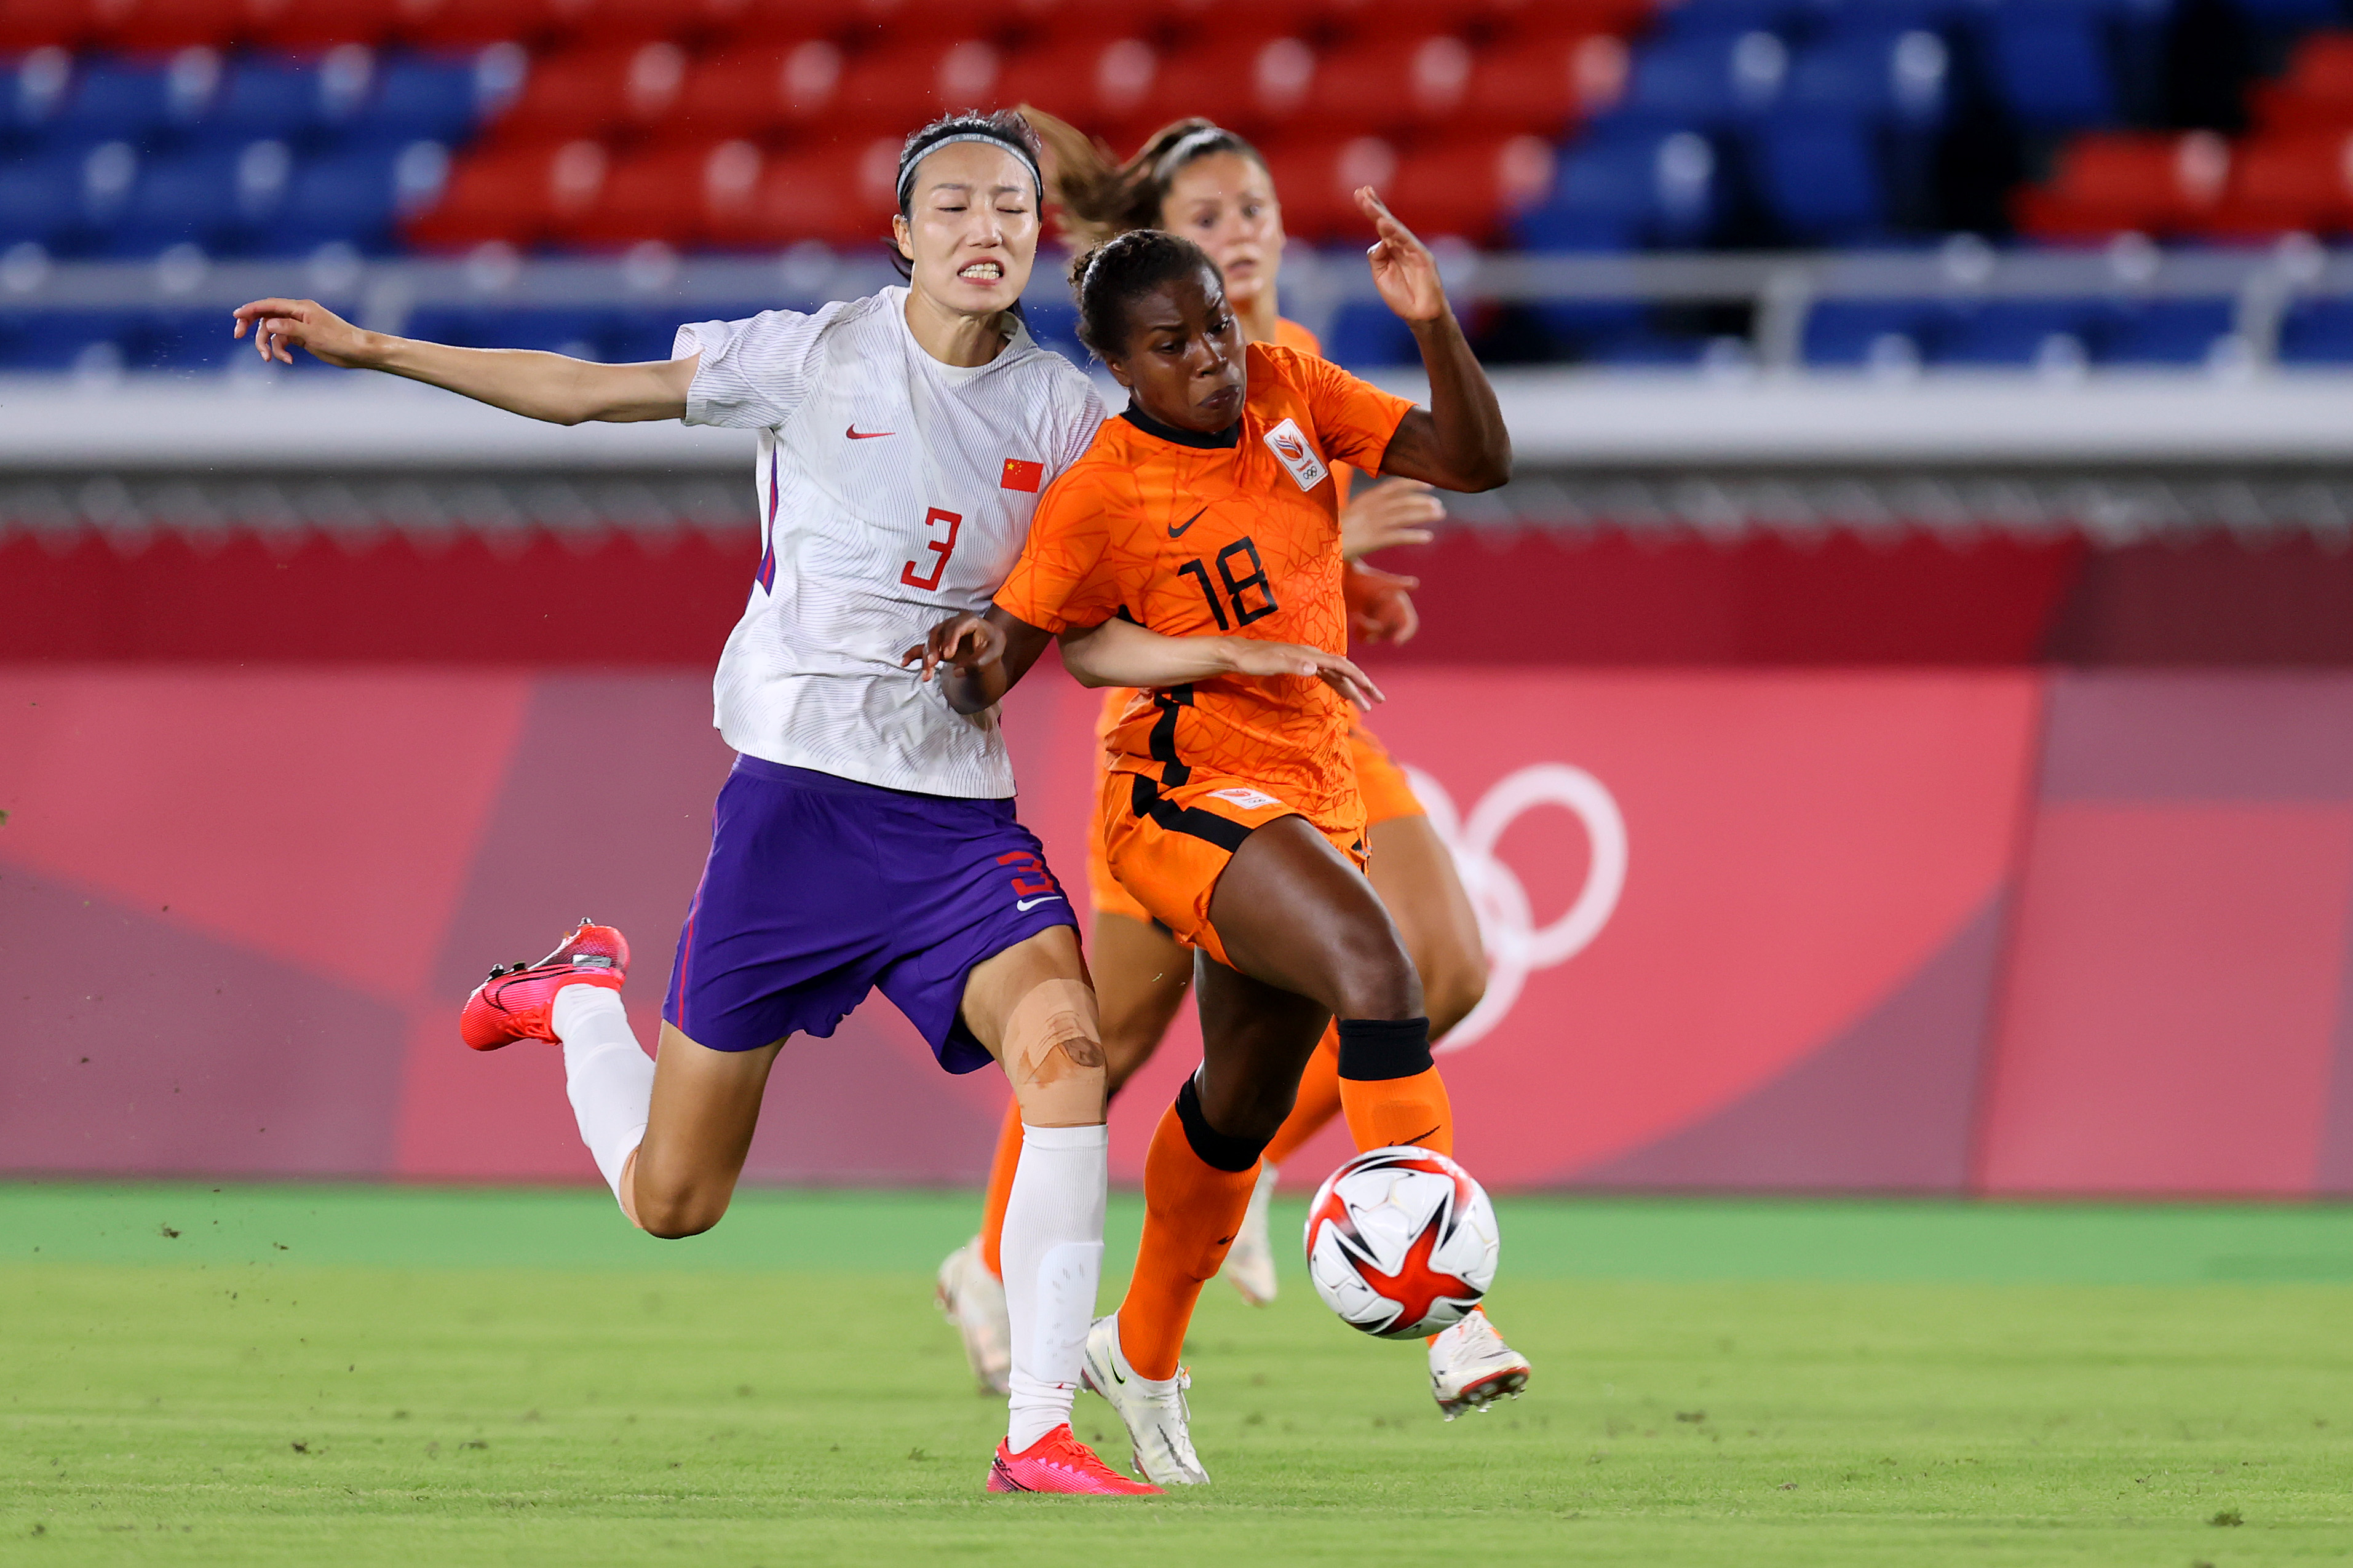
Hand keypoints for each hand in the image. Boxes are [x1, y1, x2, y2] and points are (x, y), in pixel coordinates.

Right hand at [231, 297, 376, 366]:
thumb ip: (290, 328)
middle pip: (267, 316)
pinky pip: (283, 342)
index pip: (270, 305)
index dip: (251, 309)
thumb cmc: (340, 340)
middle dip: (252, 326)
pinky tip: (288, 360)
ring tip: (268, 358)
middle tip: (238, 335)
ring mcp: (299, 326)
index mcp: (300, 308)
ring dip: (267, 345)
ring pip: (273, 332)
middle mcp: (297, 314)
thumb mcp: (313, 334)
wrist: (358, 352)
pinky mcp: (302, 338)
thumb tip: (269, 324)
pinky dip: (281, 351)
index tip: (236, 316)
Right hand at [902, 612, 1004, 680]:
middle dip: (933, 648)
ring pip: (930, 640)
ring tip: (927, 674)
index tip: (948, 655)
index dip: (951, 639)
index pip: (957, 627)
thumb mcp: (993, 654)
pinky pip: (923, 646)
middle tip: (932, 663)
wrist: (988, 643)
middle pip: (938, 632)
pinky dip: (913, 654)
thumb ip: (977, 663)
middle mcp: (953, 623)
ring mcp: (943, 632)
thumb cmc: (992, 645)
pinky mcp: (937, 643)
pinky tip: (904, 663)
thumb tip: (957, 672)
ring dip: (926, 657)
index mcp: (970, 621)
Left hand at [1219, 638, 1385, 710]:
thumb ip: (1293, 664)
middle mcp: (1312, 655)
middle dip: (1363, 686)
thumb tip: (1316, 667)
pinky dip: (1338, 685)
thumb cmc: (1250, 659)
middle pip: (1345, 670)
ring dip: (1352, 689)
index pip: (1342, 666)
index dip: (1359, 679)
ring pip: (1337, 675)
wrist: (1235, 654)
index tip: (1373, 693)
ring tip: (1365, 705)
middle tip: (1378, 701)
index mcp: (1309, 654)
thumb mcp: (1270, 663)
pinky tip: (1342, 694)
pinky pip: (1327, 676)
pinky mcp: (1300, 665)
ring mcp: (1307, 660)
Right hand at [1341, 477, 1443, 559]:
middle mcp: (1371, 508)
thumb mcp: (1348, 514)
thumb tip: (1379, 509)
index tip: (1429, 485)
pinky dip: (1414, 536)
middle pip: (1404, 500)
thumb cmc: (1331, 532)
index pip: (1393, 486)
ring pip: (1404, 515)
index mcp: (1365, 500)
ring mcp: (1372, 524)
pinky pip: (1398, 536)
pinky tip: (1427, 537)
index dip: (1413, 484)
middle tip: (1439, 506)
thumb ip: (1365, 510)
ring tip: (1439, 515)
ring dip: (1424, 514)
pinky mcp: (1372, 540)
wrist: (1316, 543)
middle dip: (1423, 501)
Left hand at [1345, 561, 1420, 645]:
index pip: (1409, 623)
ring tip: (1356, 615)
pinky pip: (1365, 638)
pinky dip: (1360, 633)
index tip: (1396, 642)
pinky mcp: (1365, 624)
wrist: (1343, 577)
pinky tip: (1354, 619)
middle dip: (1376, 627)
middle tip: (1361, 616)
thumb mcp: (1381, 580)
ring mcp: (1378, 620)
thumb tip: (1414, 582)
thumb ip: (1397, 583)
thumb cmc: (1363, 577)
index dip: (1406, 633)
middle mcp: (1391, 613)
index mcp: (1399, 603)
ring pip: (1376, 636)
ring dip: (1366, 629)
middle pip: (1389, 632)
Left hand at [1354, 187, 1446, 325]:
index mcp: (1392, 249)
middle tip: (1362, 191)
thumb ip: (1376, 257)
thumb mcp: (1380, 276)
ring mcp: (1414, 250)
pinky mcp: (1423, 258)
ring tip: (1368, 203)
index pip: (1382, 225)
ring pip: (1396, 229)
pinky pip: (1407, 242)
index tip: (1361, 193)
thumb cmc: (1402, 297)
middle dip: (1375, 206)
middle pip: (1388, 221)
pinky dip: (1395, 232)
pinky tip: (1383, 223)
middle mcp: (1403, 245)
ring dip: (1381, 215)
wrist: (1420, 315)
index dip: (1372, 209)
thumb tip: (1379, 240)